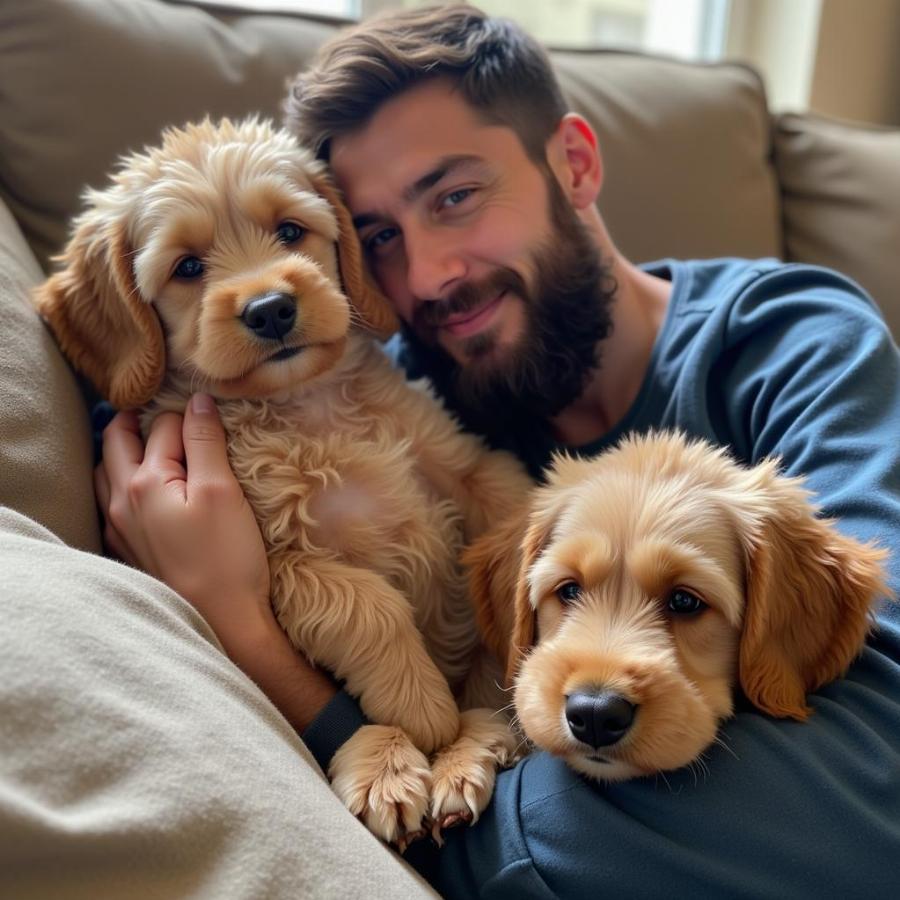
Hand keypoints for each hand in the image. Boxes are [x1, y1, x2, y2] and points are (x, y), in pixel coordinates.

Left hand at [95, 393, 337, 730]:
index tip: (208, 415)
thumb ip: (205, 441)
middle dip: (139, 421)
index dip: (188, 414)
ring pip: (106, 473)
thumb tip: (198, 400)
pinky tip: (146, 492)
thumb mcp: (221, 490)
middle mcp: (121, 502)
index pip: (162, 426)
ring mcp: (121, 529)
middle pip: (116, 442)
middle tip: (169, 415)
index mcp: (144, 481)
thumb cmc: (226, 557)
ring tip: (154, 447)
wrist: (222, 622)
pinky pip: (112, 504)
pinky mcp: (129, 551)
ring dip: (125, 452)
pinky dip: (124, 483)